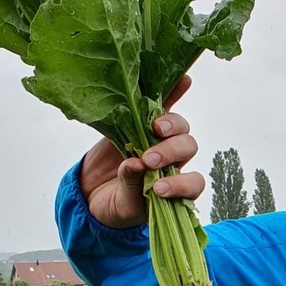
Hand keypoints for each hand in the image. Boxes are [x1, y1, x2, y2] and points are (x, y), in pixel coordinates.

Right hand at [79, 76, 204, 227]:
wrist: (92, 194)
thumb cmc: (115, 205)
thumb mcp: (122, 205)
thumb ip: (132, 187)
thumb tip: (135, 164)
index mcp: (175, 189)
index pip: (193, 183)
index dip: (181, 185)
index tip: (158, 190)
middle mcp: (173, 163)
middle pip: (187, 148)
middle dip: (171, 152)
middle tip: (149, 159)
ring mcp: (159, 141)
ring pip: (179, 128)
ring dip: (171, 126)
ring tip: (154, 128)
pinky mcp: (143, 124)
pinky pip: (165, 105)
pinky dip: (175, 92)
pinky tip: (184, 80)